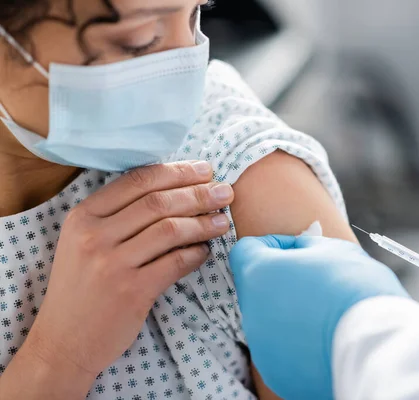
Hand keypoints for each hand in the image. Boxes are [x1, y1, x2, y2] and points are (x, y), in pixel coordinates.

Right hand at [4, 161, 233, 396]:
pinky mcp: (132, 291)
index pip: (138, 180)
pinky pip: (176, 263)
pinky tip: (206, 251)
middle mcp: (95, 236)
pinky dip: (197, 254)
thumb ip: (119, 215)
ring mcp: (112, 264)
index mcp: (83, 216)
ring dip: (204, 223)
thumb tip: (176, 189)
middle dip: (199, 193)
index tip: (205, 170)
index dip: (177, 171)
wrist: (63, 341)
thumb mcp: (85, 242)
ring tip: (222, 222)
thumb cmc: (82, 287)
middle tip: (225, 192)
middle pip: (159, 202)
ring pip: (171, 229)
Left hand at [230, 235, 406, 399]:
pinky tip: (326, 340)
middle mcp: (251, 311)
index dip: (272, 245)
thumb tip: (298, 252)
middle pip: (258, 289)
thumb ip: (304, 247)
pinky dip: (299, 343)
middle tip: (317, 283)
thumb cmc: (354, 288)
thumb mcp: (331, 248)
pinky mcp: (276, 372)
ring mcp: (261, 346)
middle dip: (282, 282)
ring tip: (326, 315)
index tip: (296, 250)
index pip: (246, 251)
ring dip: (291, 314)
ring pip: (270, 321)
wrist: (374, 344)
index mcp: (259, 274)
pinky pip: (282, 350)